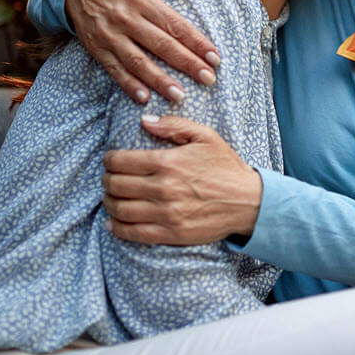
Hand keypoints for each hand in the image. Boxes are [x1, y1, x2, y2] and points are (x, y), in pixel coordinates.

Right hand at [65, 0, 220, 103]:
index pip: (175, 24)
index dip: (196, 42)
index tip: (215, 57)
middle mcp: (127, 18)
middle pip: (161, 45)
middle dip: (187, 63)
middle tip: (208, 79)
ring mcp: (110, 35)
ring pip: (138, 61)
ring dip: (159, 80)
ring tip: (180, 96)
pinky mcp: (97, 48)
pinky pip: (114, 69)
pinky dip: (128, 84)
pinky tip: (144, 97)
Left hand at [102, 115, 262, 244]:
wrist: (248, 202)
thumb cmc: (226, 167)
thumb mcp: (205, 136)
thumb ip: (173, 125)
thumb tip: (144, 121)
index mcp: (168, 162)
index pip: (121, 161)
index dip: (109, 160)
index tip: (110, 160)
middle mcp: (163, 188)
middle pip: (115, 185)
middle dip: (106, 180)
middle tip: (109, 178)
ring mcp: (166, 213)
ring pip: (120, 210)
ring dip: (109, 202)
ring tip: (111, 197)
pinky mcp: (170, 233)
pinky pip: (133, 233)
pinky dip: (116, 228)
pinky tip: (113, 222)